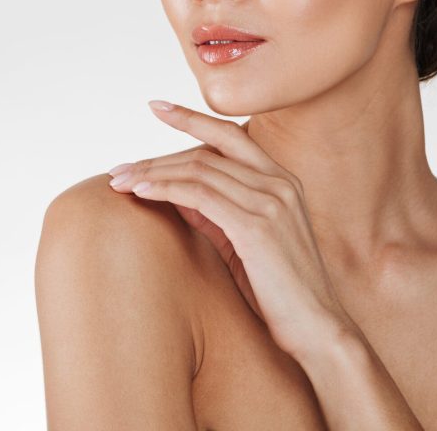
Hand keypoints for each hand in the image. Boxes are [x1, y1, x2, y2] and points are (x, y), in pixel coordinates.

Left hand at [107, 100, 359, 361]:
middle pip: (205, 151)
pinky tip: (140, 192)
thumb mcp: (243, 240)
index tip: (157, 106)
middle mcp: (278, 182)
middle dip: (156, 158)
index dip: (190, 117)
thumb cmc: (279, 290)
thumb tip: (175, 191)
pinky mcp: (257, 226)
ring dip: (152, 173)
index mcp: (280, 180)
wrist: (319, 330)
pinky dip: (165, 189)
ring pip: (198, 169)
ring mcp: (270, 201)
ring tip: (119, 181)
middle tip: (118, 170)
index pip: (228, 135)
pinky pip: (199, 195)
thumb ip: (215, 210)